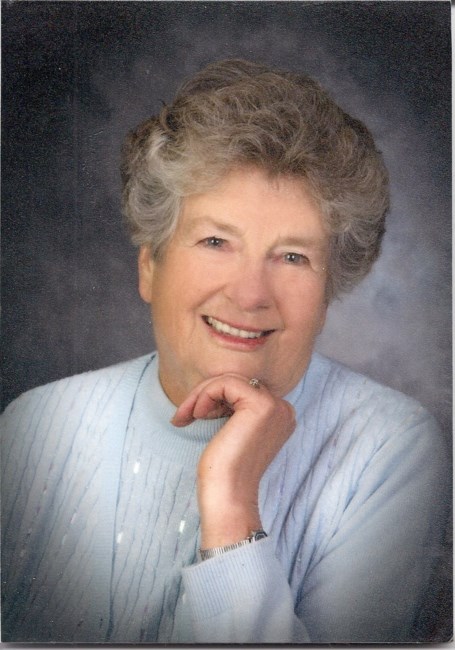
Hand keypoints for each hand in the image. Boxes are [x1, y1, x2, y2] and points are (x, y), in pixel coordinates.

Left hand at [172, 374, 295, 548]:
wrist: (227, 496)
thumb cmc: (224, 470)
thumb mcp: (232, 431)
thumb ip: (234, 408)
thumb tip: (215, 385)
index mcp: (280, 415)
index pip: (243, 389)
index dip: (215, 398)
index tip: (194, 416)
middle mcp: (284, 408)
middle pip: (237, 381)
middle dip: (205, 394)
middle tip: (182, 415)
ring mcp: (275, 406)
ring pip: (229, 379)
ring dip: (201, 395)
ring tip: (186, 417)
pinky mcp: (261, 405)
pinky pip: (225, 383)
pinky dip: (204, 395)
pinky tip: (196, 415)